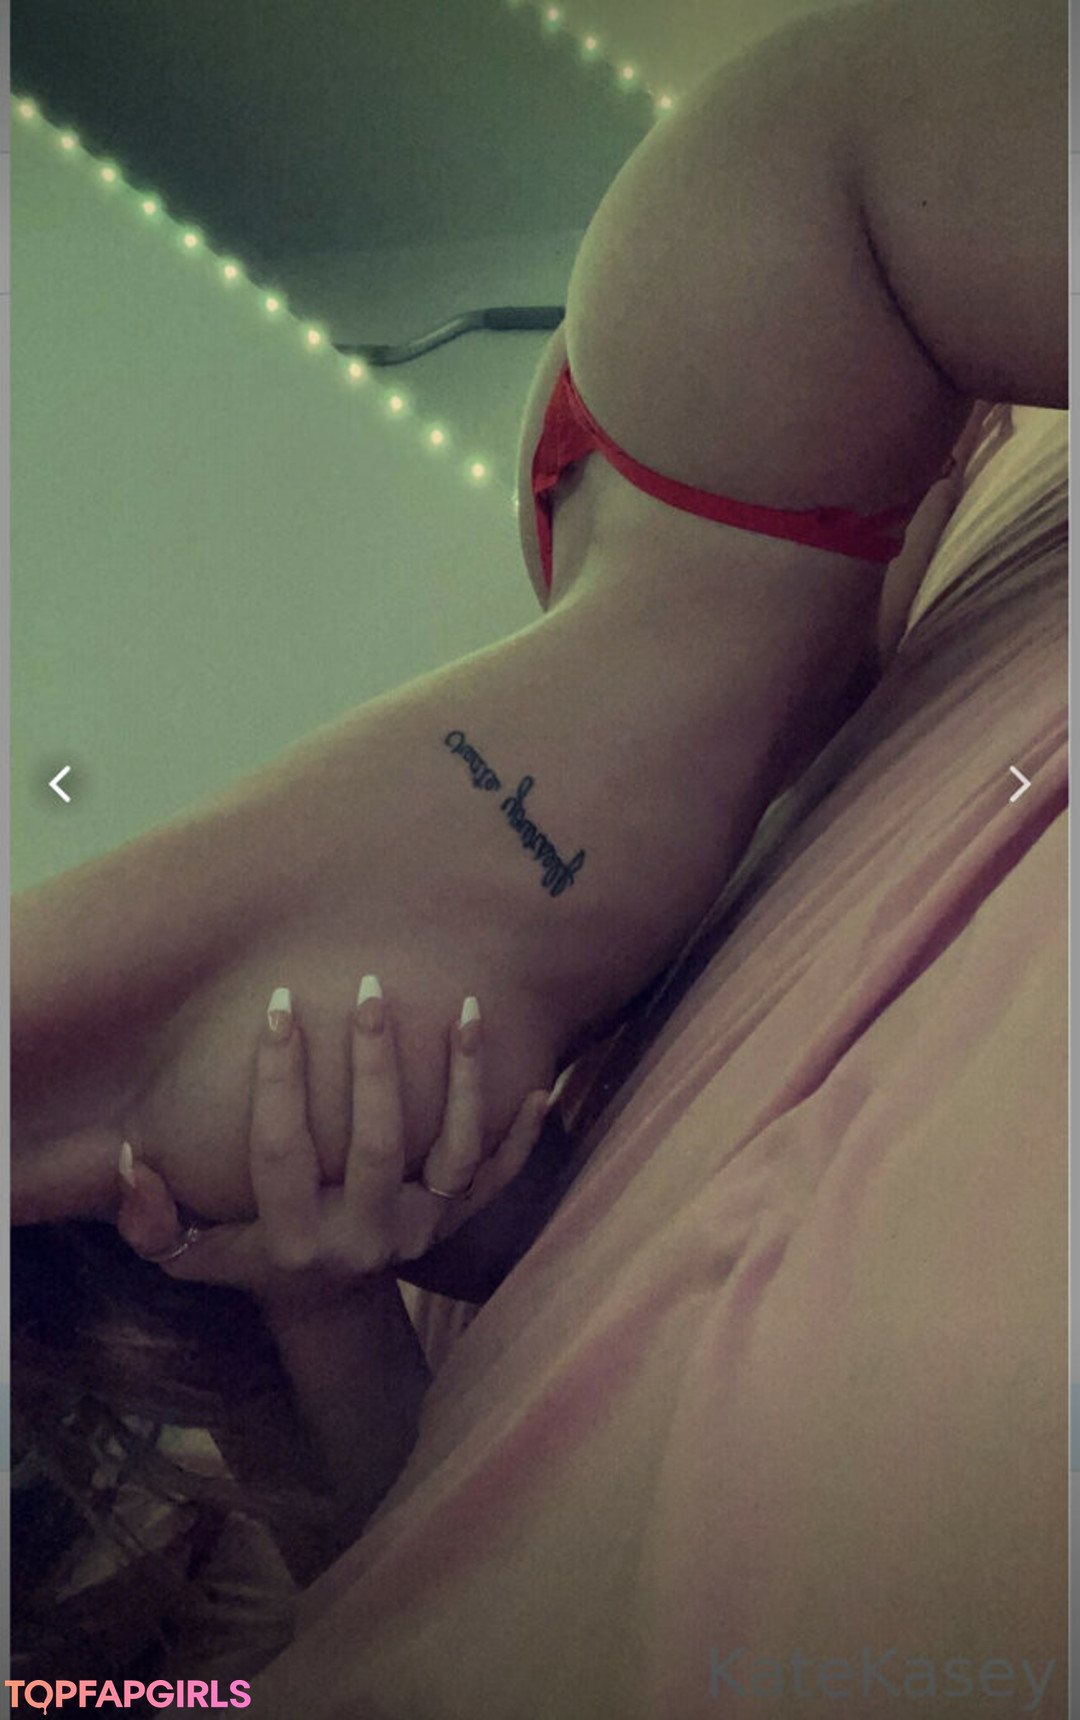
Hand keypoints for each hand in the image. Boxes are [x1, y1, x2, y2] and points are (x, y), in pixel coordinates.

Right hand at [116, 982, 548, 1310]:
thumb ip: (154, 1220)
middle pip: (377, 1145)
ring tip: (465, 1008)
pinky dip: (521, 1136)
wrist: (328, 1308)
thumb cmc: (252, 1258)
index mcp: (293, 1242)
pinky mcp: (457, 1224)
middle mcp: (364, 1239)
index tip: (279, 1008)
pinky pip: (499, 1178)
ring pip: (452, 1154)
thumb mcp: (194, 1254)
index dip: (278, 1079)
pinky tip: (540, 1082)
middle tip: (369, 989)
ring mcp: (419, 1231)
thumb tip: (131, 1163)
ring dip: (462, 1081)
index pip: (283, 1151)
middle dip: (374, 1064)